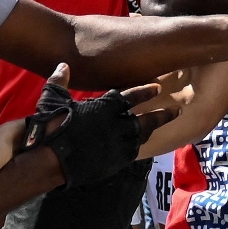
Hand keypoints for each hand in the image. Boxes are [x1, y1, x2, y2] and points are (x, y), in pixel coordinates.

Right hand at [22, 64, 175, 187]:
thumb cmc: (51, 127)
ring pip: (140, 137)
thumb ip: (60, 81)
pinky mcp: (112, 163)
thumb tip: (63, 65)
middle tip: (177, 110)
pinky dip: (138, 147)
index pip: (129, 97)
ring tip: (160, 126)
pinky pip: (131, 154)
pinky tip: (141, 144)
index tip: (158, 87)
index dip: (144, 91)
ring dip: (151, 130)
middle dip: (162, 114)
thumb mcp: (52, 99)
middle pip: (144, 119)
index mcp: (103, 108)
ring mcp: (115, 146)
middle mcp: (114, 126)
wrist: (50, 160)